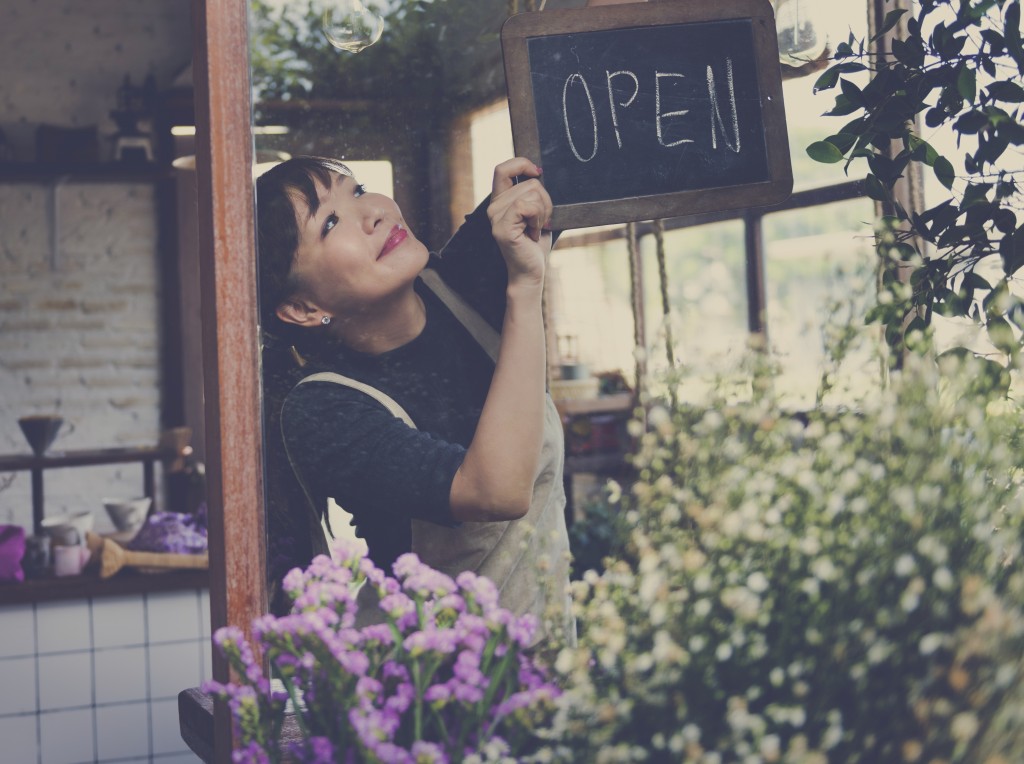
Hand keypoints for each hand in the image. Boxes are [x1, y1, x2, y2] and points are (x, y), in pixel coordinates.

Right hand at [487, 157, 552, 285]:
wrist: (531, 272)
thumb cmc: (535, 245)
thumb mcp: (536, 213)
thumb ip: (533, 194)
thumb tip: (539, 171)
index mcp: (500, 201)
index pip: (503, 169)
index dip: (521, 164)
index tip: (538, 173)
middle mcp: (494, 207)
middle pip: (529, 182)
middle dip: (545, 200)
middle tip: (540, 222)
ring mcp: (496, 217)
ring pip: (532, 193)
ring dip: (543, 212)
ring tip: (535, 229)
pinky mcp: (502, 227)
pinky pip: (527, 206)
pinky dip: (538, 218)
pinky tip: (533, 232)